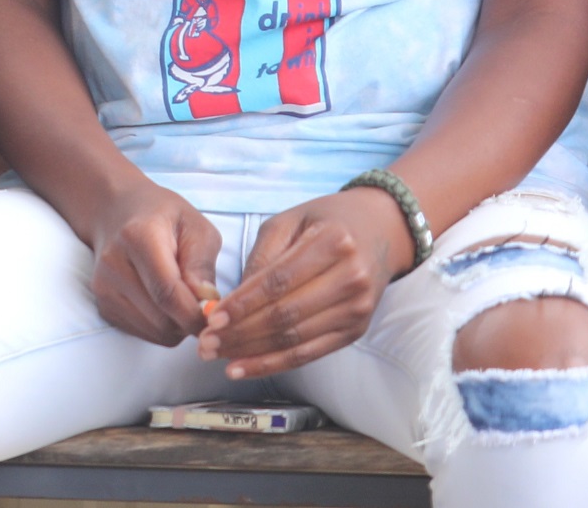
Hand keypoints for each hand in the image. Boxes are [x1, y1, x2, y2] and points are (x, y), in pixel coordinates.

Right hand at [84, 181, 224, 346]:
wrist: (116, 211)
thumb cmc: (163, 216)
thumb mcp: (196, 227)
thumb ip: (202, 264)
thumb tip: (206, 302)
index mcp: (138, 238)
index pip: (168, 294)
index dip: (197, 315)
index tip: (218, 316)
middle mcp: (113, 265)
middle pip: (163, 319)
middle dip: (191, 321)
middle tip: (203, 305)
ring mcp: (103, 287)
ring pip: (156, 332)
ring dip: (178, 326)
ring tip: (183, 299)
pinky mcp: (103, 304)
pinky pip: (144, 333)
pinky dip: (162, 327)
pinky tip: (164, 303)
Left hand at [196, 188, 409, 377]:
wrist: (381, 231)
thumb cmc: (326, 222)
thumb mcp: (289, 221)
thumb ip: (261, 256)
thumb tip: (232, 299)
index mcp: (332, 243)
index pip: (278, 281)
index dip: (243, 303)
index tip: (212, 318)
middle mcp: (351, 279)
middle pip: (286, 315)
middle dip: (241, 333)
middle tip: (206, 344)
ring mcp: (357, 309)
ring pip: (295, 339)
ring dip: (253, 353)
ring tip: (218, 357)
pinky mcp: (356, 330)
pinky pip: (310, 353)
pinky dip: (275, 363)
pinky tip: (245, 366)